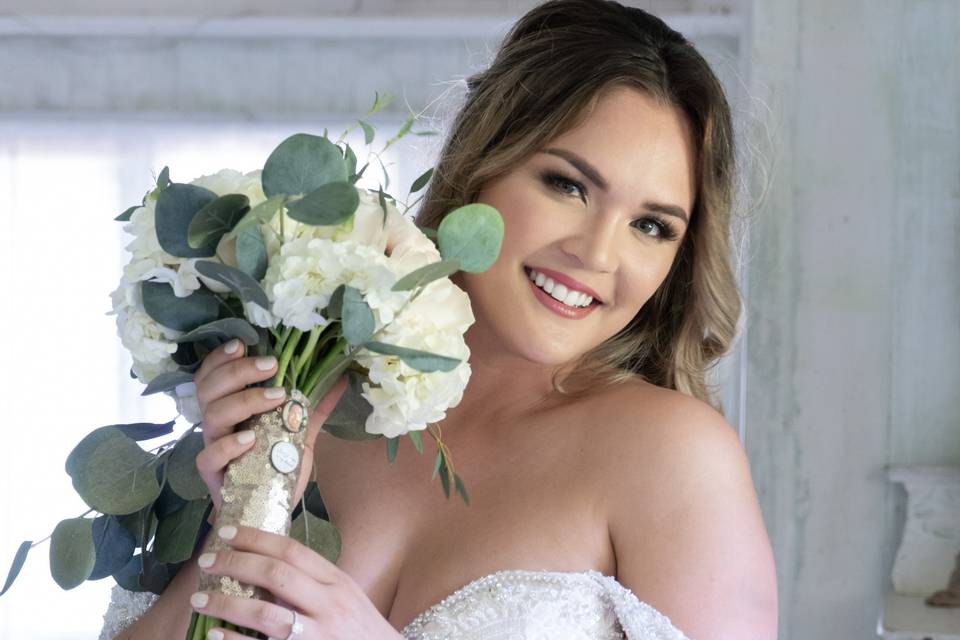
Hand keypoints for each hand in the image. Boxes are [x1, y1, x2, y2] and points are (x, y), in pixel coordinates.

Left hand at [190, 525, 401, 639]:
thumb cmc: (360, 629)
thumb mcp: (345, 597)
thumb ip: (313, 582)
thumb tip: (268, 565)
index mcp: (336, 581)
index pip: (291, 551)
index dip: (256, 538)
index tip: (228, 532)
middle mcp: (328, 604)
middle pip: (275, 574)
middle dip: (235, 564)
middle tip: (206, 560)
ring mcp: (318, 634)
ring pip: (265, 613)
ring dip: (226, 603)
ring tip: (199, 598)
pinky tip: (214, 634)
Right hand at [193, 338, 348, 514]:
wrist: (267, 512)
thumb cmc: (275, 467)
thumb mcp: (299, 434)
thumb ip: (314, 407)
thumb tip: (341, 378)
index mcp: (230, 407)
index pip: (213, 374)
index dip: (222, 357)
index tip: (244, 343)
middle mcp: (217, 424)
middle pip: (210, 388)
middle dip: (239, 371)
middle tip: (273, 365)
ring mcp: (213, 448)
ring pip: (212, 415)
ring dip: (244, 400)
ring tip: (277, 397)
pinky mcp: (213, 475)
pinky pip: (209, 456)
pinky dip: (228, 444)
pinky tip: (250, 437)